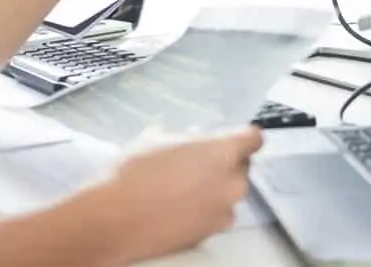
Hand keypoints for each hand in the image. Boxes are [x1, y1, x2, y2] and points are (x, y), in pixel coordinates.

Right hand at [101, 127, 262, 263]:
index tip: (233, 138)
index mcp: (223, 152)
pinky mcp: (210, 235)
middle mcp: (232, 182)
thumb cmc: (135, 171)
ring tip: (183, 188)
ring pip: (228, 193)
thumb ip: (183, 137)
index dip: (243, 137)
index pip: (254, 139)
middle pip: (242, 167)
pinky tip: (178, 208)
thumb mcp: (156, 138)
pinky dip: (203, 211)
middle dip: (225, 164)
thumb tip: (189, 138)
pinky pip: (215, 215)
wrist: (116, 219)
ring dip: (214, 189)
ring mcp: (223, 212)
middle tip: (197, 163)